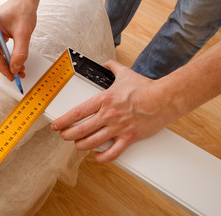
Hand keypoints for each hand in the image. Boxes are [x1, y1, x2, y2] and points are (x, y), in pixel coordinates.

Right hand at [0, 0, 37, 80]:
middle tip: (18, 75)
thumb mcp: (24, 32)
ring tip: (20, 70)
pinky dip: (8, 59)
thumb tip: (15, 68)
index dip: (2, 67)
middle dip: (5, 67)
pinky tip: (17, 63)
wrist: (25, 1)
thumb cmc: (23, 10)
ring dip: (7, 64)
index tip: (12, 76)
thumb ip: (20, 52)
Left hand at [51, 60, 178, 162]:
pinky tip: (97, 156)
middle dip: (68, 135)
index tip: (56, 125)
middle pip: (80, 130)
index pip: (77, 113)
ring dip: (81, 145)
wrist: (165, 99)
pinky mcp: (129, 138)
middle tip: (64, 135)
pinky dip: (102, 157)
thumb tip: (107, 63)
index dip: (63, 121)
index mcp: (104, 100)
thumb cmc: (145, 88)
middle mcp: (108, 115)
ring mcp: (118, 128)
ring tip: (78, 144)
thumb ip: (112, 68)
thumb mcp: (125, 73)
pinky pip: (112, 153)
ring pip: (92, 142)